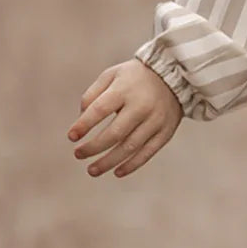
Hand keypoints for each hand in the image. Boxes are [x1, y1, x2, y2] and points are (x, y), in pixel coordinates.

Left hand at [68, 59, 183, 178]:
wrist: (175, 75)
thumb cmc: (135, 76)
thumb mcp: (111, 75)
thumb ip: (92, 94)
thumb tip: (81, 119)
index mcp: (125, 90)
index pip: (99, 110)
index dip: (83, 125)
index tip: (71, 137)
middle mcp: (141, 106)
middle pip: (114, 133)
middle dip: (93, 147)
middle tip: (77, 154)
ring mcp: (156, 120)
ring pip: (130, 147)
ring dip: (108, 162)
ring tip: (92, 170)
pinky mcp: (166, 131)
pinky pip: (148, 152)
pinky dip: (132, 165)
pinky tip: (117, 172)